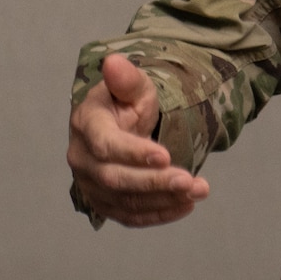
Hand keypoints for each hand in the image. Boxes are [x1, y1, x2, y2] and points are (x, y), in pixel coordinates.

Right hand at [67, 53, 209, 226]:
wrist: (120, 125)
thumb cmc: (126, 102)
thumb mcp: (133, 86)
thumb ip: (126, 78)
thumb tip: (113, 63)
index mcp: (86, 125)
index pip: (106, 145)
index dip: (134, 153)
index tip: (166, 156)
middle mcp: (82, 159)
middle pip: (116, 179)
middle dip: (154, 182)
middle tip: (189, 181)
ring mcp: (90, 185)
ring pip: (126, 202)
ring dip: (164, 200)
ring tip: (198, 190)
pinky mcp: (104, 204)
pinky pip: (130, 217)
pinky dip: (159, 214)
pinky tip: (185, 206)